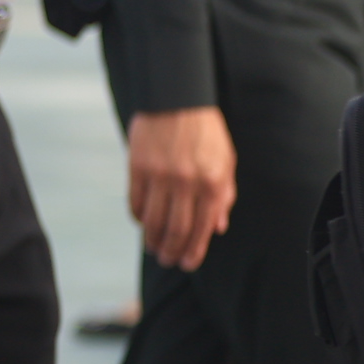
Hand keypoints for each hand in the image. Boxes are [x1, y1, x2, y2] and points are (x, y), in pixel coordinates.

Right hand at [128, 104, 237, 272]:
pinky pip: (137, 201)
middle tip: (168, 260)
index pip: (202, 228)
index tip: (187, 263)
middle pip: (177, 229)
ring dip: (153, 239)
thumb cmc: (205, 132)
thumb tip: (218, 227)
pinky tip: (142, 222)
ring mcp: (161, 175)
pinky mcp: (139, 166)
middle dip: (172, 250)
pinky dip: (139, 217)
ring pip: (155, 220)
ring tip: (153, 248)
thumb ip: (224, 195)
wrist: (177, 99)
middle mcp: (187, 183)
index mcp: (213, 183)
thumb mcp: (226, 162)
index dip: (194, 251)